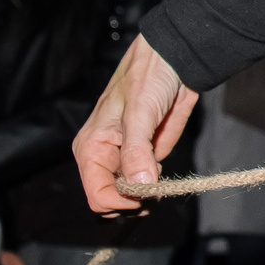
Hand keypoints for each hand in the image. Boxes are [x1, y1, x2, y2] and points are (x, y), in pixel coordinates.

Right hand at [73, 35, 196, 215]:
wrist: (173, 61)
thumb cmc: (147, 78)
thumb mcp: (139, 112)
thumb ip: (136, 150)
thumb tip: (139, 187)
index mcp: (91, 150)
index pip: (98, 196)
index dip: (122, 202)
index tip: (146, 195)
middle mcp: (103, 159)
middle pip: (112, 202)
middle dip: (134, 202)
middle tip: (157, 189)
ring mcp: (124, 160)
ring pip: (129, 198)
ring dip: (146, 197)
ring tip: (161, 179)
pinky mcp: (145, 157)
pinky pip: (146, 185)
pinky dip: (156, 186)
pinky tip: (162, 169)